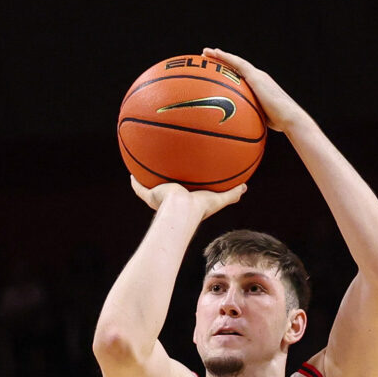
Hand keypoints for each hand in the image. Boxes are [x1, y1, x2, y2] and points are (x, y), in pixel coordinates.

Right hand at [130, 177, 246, 218]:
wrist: (182, 209)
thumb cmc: (200, 208)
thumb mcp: (218, 199)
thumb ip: (232, 194)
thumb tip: (246, 187)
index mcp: (186, 200)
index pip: (185, 192)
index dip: (186, 187)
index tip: (187, 179)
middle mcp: (171, 200)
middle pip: (168, 188)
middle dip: (166, 181)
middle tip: (166, 170)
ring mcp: (160, 197)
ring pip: (152, 188)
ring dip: (148, 180)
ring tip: (145, 167)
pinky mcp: (151, 195)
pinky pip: (139, 188)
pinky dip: (135, 182)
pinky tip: (131, 174)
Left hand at [201, 47, 302, 130]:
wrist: (289, 117)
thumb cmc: (279, 124)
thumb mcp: (261, 120)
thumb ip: (251, 120)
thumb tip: (240, 133)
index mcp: (260, 87)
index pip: (242, 77)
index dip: (230, 72)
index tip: (218, 71)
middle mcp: (259, 78)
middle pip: (237, 66)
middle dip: (222, 61)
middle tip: (207, 58)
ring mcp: (257, 75)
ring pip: (235, 61)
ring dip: (220, 56)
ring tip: (205, 52)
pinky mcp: (255, 76)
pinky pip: (237, 63)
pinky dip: (225, 57)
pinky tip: (214, 53)